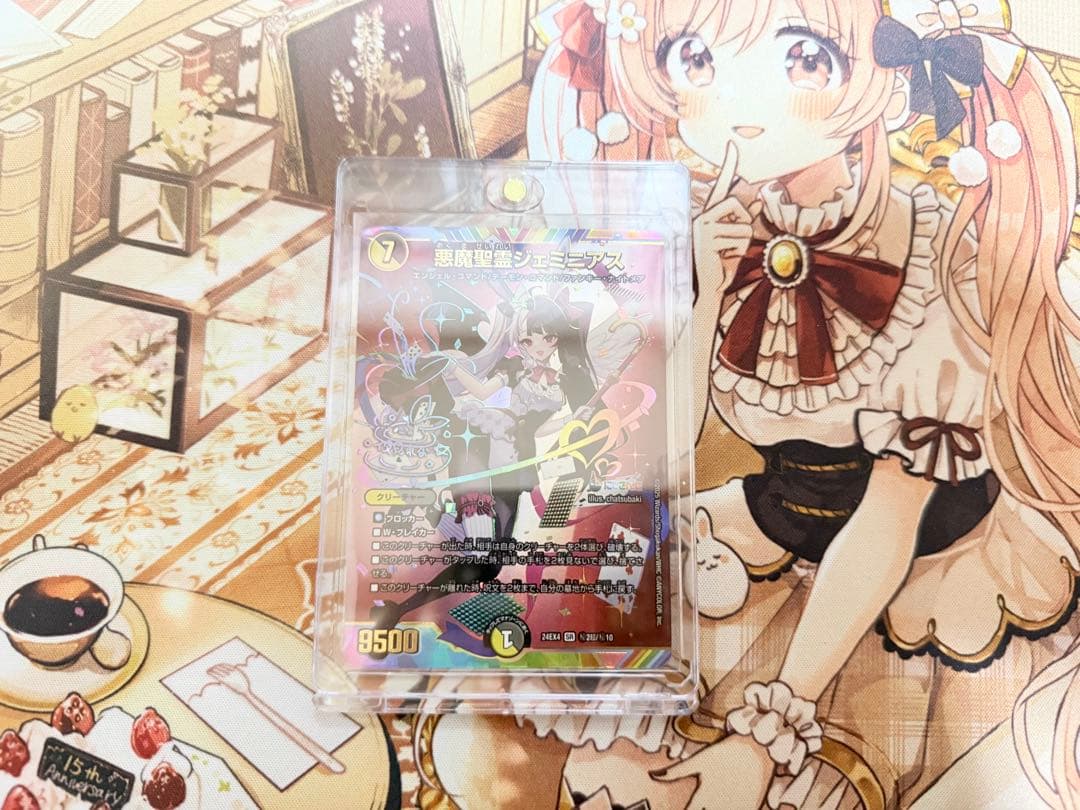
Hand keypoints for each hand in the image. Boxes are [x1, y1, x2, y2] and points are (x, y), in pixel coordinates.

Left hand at [651, 734, 773, 809]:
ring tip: (706, 803)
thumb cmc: (725, 753)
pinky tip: (725, 801)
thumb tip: (653, 775)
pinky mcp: (750, 808)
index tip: (677, 808)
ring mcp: (736, 809)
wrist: (758, 747)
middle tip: (698, 804)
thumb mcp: (698, 761)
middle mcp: (719, 806)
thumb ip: (674, 772)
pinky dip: (728, 809)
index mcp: (703, 797)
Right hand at [693, 142, 761, 294]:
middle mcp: (703, 217)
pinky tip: (723, 260)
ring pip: (743, 226)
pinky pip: (740, 239)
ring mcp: (704, 227)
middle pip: (737, 204)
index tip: (732, 145)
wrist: (708, 290)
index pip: (721, 186)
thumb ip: (742, 221)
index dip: (727, 165)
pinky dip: (738, 252)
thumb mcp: (734, 242)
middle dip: (744, 224)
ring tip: (726, 256)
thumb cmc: (720, 266)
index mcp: (708, 215)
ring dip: (742, 244)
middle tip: (732, 243)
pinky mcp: (708, 240)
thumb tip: (755, 203)